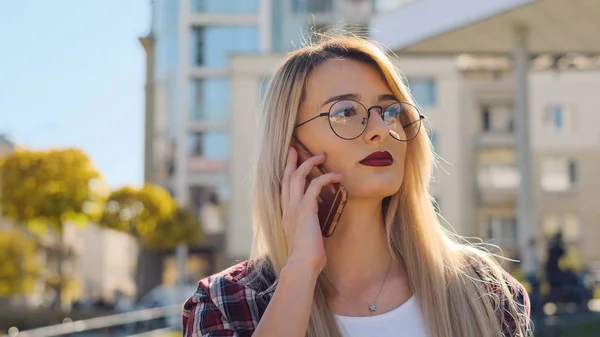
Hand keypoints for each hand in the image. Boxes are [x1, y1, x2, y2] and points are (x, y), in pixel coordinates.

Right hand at [281, 147, 342, 274]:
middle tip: (296, 148)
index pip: (284, 189)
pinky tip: (337, 176)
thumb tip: (316, 229)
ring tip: (322, 156)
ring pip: (297, 176)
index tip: (291, 162)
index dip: (287, 173)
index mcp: (286, 215)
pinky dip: (326, 177)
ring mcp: (294, 208)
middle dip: (291, 161)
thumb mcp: (305, 239)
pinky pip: (315, 185)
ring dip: (310, 163)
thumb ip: (308, 229)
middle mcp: (287, 209)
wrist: (302, 265)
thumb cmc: (306, 258)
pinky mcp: (305, 209)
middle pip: (286, 177)